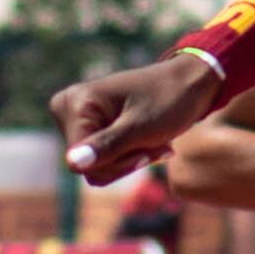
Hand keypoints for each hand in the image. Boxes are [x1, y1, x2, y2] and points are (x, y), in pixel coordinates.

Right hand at [54, 56, 224, 184]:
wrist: (187, 85)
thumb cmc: (168, 100)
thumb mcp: (140, 128)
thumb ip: (106, 147)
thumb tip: (72, 164)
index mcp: (74, 103)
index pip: (79, 161)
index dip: (116, 163)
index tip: (146, 150)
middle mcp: (67, 109)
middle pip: (87, 166)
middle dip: (124, 162)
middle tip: (153, 145)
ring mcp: (78, 119)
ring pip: (95, 168)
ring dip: (129, 161)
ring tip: (153, 143)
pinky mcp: (90, 128)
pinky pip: (102, 162)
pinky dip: (128, 158)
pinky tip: (147, 143)